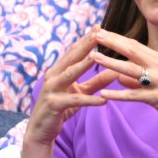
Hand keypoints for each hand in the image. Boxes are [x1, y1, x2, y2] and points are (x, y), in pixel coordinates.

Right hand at [21, 26, 118, 157]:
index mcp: (59, 70)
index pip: (74, 52)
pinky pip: (74, 101)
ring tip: (98, 57)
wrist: (41, 130)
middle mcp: (53, 76)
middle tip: (99, 32)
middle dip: (85, 45)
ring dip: (83, 65)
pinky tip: (103, 100)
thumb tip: (115, 71)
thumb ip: (96, 82)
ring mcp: (52, 89)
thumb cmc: (61, 109)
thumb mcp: (81, 93)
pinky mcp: (54, 104)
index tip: (98, 27)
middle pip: (71, 58)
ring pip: (70, 74)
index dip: (86, 40)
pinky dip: (89, 100)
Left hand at [91, 30, 157, 157]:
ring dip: (111, 62)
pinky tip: (104, 94)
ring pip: (130, 69)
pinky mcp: (157, 97)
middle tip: (93, 35)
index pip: (133, 44)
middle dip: (111, 42)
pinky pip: (134, 95)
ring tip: (94, 57)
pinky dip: (118, 94)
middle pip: (131, 50)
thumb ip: (136, 78)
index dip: (116, 37)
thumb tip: (118, 76)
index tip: (100, 30)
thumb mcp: (157, 80)